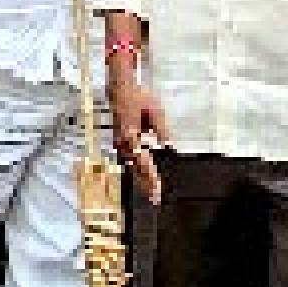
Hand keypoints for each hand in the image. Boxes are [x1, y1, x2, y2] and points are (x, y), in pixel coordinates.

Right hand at [107, 75, 170, 204]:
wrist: (120, 88)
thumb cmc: (137, 97)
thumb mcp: (156, 111)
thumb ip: (162, 130)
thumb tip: (168, 146)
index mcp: (130, 135)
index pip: (142, 161)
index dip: (150, 177)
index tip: (157, 191)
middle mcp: (122, 141)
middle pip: (135, 167)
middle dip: (145, 183)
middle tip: (155, 198)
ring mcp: (119, 141)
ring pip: (131, 164)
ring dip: (140, 177)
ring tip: (150, 192)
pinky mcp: (120, 140)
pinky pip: (129, 158)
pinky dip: (137, 168)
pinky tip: (142, 175)